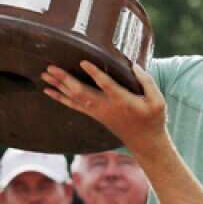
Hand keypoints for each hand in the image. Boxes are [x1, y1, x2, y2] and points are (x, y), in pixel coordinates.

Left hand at [41, 61, 165, 149]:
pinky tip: (49, 91)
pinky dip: (60, 97)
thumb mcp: (158, 100)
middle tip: (51, 67)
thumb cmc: (153, 119)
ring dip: (59, 86)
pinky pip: (73, 105)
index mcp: (122, 100)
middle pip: (82, 92)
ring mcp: (98, 112)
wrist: (144, 142)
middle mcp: (106, 106)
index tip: (84, 61)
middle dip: (65, 79)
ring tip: (45, 74)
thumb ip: (147, 81)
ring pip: (74, 98)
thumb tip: (134, 65)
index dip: (95, 74)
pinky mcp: (94, 114)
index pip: (106, 85)